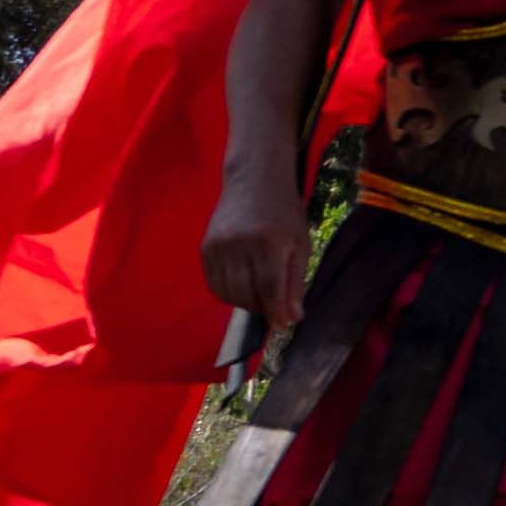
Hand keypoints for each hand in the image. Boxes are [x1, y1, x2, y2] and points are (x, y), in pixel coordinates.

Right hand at [203, 147, 310, 328]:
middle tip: (273, 306)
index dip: (276, 312)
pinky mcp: (205, 248)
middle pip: (246, 294)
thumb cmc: (284, 212)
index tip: (282, 325)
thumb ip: (295, 282)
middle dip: (261, 308)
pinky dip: (228, 293)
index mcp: (269, 242)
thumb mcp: (300, 244)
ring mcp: (218, 246)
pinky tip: (242, 286)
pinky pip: (214, 284)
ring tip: (259, 295)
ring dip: (244, 303)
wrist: (254, 180)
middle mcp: (239, 244)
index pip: (270, 289)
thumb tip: (291, 318)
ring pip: (227, 293)